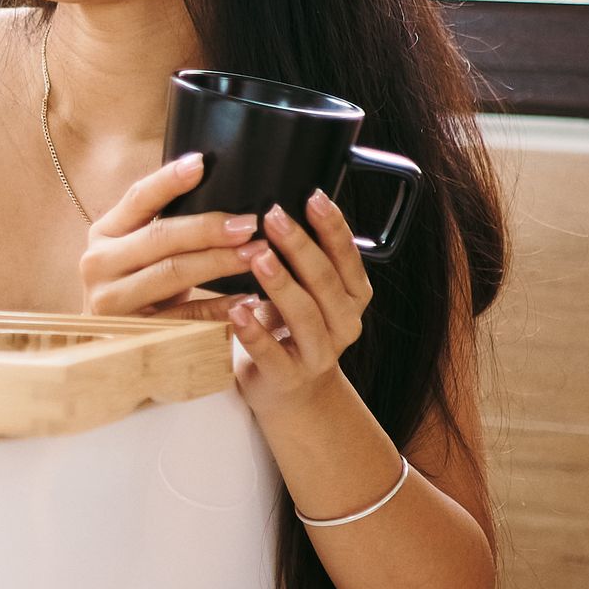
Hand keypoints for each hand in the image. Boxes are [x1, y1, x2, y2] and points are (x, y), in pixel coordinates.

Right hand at [79, 152, 263, 318]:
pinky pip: (184, 315)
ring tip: (257, 253)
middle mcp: (99, 263)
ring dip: (220, 262)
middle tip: (249, 223)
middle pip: (160, 238)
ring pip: (173, 273)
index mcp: (104, 233)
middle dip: (209, 228)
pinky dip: (219, 306)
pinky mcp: (134, 332)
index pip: (138, 198)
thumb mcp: (136, 251)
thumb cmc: (135, 287)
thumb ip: (161, 223)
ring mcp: (112, 301)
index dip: (168, 180)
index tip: (202, 163)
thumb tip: (210, 179)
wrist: (109, 342)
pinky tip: (247, 298)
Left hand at [227, 189, 373, 408]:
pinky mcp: (288, 377)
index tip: (312, 196)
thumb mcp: (309, 292)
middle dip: (300, 246)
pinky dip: (254, 331)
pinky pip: (271, 352)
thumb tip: (281, 204)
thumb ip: (305, 258)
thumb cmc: (293, 329)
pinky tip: (236, 310)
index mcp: (352, 296)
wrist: (292, 393)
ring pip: (304, 314)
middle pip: (325, 280)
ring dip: (281, 283)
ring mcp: (319, 353)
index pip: (347, 256)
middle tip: (275, 217)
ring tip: (258, 256)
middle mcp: (343, 324)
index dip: (332, 226)